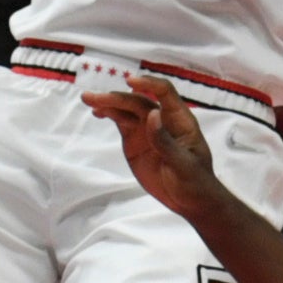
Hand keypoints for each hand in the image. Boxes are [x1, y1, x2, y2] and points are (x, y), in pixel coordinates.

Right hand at [84, 76, 227, 224]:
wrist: (189, 199)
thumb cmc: (194, 181)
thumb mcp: (183, 165)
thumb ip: (166, 141)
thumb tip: (152, 113)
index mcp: (179, 120)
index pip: (165, 93)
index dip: (148, 84)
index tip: (130, 82)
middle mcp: (162, 119)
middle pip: (138, 101)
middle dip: (117, 98)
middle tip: (93, 98)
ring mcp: (147, 129)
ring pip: (126, 110)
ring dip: (108, 103)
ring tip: (88, 99)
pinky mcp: (135, 140)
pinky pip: (121, 122)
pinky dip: (109, 115)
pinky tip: (97, 112)